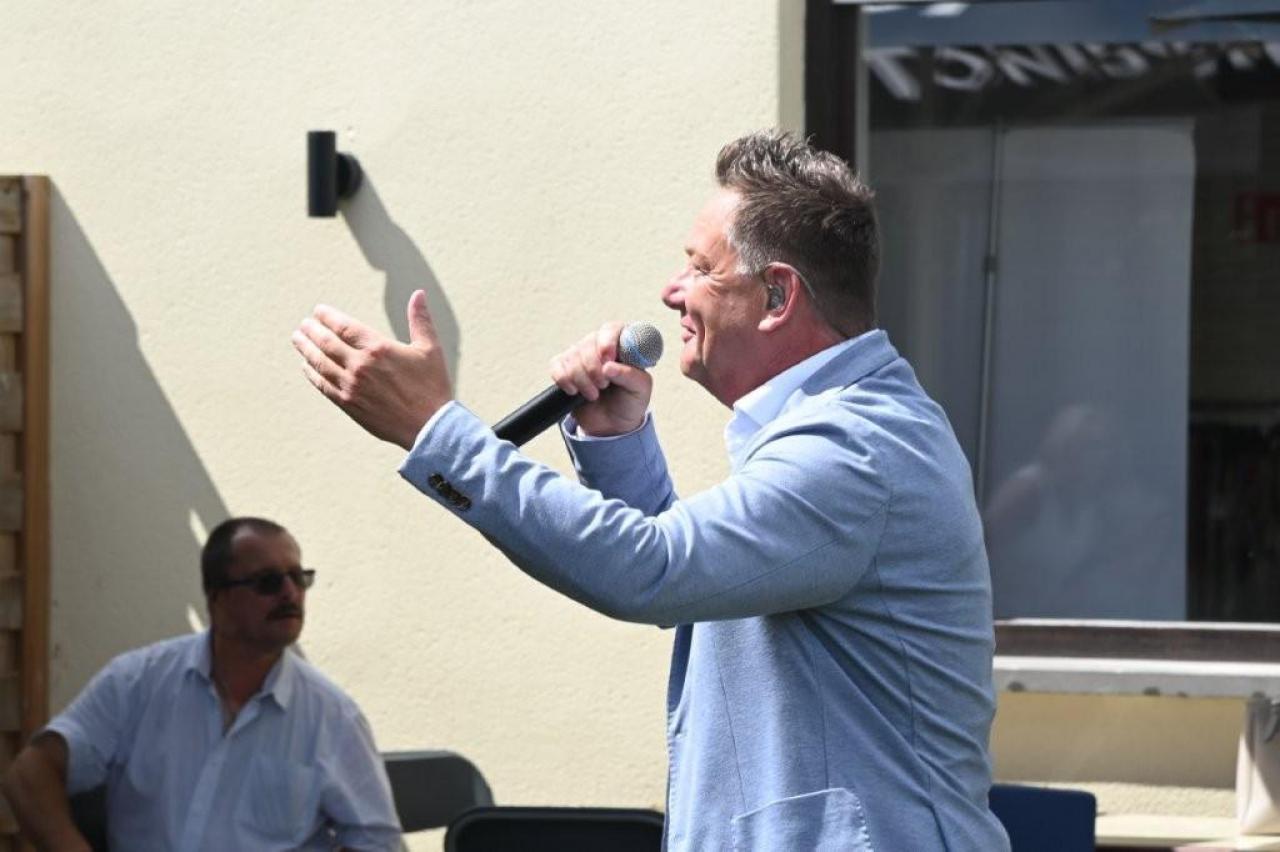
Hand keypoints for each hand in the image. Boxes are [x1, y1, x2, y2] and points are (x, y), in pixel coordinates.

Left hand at [292, 290, 451, 449]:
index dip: (327, 316)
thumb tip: (419, 293)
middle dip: (311, 330)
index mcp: (378, 348)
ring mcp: (351, 386)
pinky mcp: (349, 404)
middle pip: (326, 342)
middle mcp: (360, 365)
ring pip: (320, 363)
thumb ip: (420, 319)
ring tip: (297, 339)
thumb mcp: (430, 348)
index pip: (343, 326)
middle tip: (304, 324)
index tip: (318, 311)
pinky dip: (311, 373)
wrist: (430, 426)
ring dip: (305, 349)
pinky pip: (323, 385)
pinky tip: (306, 366)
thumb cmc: (432, 386)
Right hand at [549, 322, 651, 436]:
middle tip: (604, 385)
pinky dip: (566, 382)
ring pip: (572, 358)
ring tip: (594, 394)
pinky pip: (557, 367)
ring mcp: (580, 353)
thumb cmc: (629, 401)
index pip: (612, 329)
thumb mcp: (640, 390)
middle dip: (595, 370)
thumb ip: (631, 376)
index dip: (608, 343)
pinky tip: (575, 392)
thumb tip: (608, 367)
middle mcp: (599, 343)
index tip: (607, 361)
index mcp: (622, 343)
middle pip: (589, 344)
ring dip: (583, 381)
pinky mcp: (563, 366)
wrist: (612, 423)